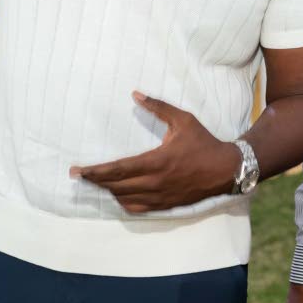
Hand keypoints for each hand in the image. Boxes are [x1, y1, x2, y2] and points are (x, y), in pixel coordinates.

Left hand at [72, 91, 240, 212]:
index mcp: (157, 161)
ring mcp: (160, 196)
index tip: (78, 170)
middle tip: (78, 176)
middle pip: (116, 186)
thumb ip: (158, 107)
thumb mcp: (183, 120)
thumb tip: (136, 95)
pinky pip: (137, 208)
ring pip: (124, 199)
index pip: (118, 169)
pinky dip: (123, 202)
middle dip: (94, 181)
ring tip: (96, 182)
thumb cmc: (204, 142)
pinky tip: (117, 195)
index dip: (95, 171)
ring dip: (108, 191)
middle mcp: (155, 182)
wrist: (225, 169)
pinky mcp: (165, 204)